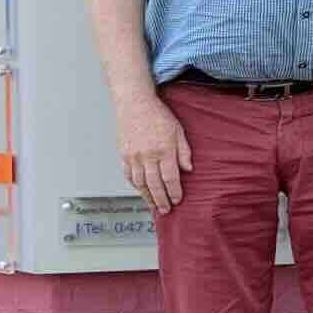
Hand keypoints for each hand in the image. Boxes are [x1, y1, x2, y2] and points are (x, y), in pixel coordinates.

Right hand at [117, 95, 191, 213]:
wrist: (134, 103)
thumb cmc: (158, 115)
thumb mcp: (178, 130)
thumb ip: (184, 151)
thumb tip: (188, 169)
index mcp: (164, 149)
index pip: (170, 178)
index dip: (174, 192)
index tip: (177, 200)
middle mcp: (147, 155)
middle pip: (155, 185)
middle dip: (161, 200)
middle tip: (165, 210)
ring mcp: (133, 156)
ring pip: (140, 183)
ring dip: (147, 197)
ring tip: (153, 205)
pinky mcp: (124, 154)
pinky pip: (129, 175)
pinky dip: (135, 185)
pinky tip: (141, 191)